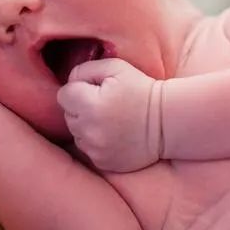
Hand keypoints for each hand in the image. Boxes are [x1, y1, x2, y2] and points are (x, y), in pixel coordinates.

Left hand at [56, 58, 162, 172]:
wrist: (166, 122)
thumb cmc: (141, 90)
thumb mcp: (115, 67)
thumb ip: (85, 69)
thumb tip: (69, 81)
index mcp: (90, 105)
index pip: (63, 95)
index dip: (78, 90)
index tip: (95, 91)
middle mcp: (89, 130)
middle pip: (68, 115)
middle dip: (81, 108)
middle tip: (105, 105)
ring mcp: (95, 149)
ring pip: (76, 134)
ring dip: (87, 126)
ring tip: (110, 120)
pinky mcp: (102, 162)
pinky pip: (88, 149)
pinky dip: (96, 142)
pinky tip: (114, 135)